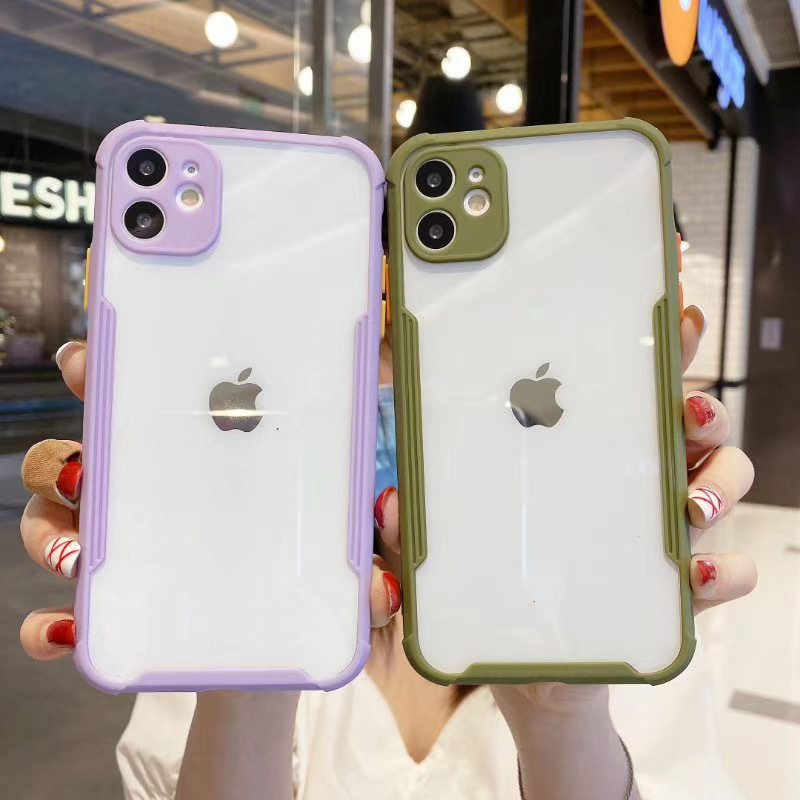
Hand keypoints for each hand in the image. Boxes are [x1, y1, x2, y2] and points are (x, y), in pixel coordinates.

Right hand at [19, 341, 402, 661]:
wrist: (278, 661)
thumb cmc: (309, 583)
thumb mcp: (349, 550)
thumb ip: (374, 532)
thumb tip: (391, 504)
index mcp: (202, 460)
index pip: (144, 400)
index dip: (107, 373)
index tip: (92, 361)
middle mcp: (151, 496)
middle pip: (83, 450)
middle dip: (68, 444)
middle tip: (85, 461)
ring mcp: (126, 550)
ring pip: (54, 521)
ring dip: (51, 530)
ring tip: (79, 554)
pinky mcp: (114, 611)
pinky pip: (60, 613)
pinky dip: (50, 621)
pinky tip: (65, 629)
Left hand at [373, 304, 755, 711]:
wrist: (523, 662)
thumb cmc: (493, 583)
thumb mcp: (447, 548)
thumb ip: (415, 529)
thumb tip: (386, 504)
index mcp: (580, 450)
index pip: (625, 385)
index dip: (655, 346)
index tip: (665, 315)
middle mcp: (632, 478)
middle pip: (688, 423)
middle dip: (698, 405)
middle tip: (684, 407)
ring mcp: (660, 531)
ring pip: (720, 483)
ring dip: (717, 481)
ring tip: (688, 501)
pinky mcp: (675, 592)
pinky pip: (723, 573)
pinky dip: (724, 570)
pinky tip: (699, 572)